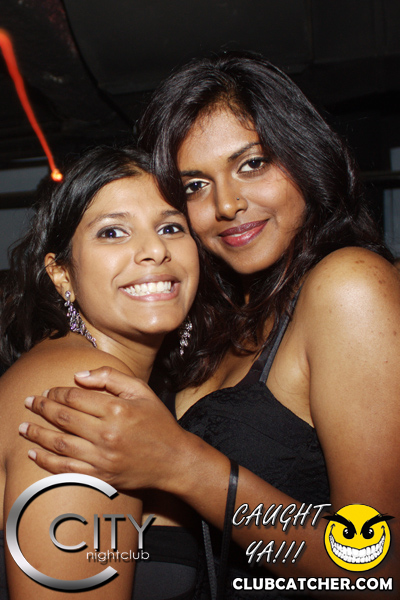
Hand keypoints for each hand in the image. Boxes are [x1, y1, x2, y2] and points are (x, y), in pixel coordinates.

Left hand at [19, 367, 190, 492]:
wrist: (174, 460)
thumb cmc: (159, 422)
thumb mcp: (141, 390)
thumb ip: (111, 378)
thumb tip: (79, 376)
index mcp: (117, 409)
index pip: (75, 398)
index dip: (57, 393)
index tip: (48, 391)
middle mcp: (107, 434)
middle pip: (64, 418)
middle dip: (42, 408)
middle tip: (29, 402)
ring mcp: (103, 458)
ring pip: (60, 444)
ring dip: (37, 434)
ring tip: (23, 427)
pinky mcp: (101, 476)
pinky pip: (66, 469)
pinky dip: (46, 462)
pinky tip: (34, 454)